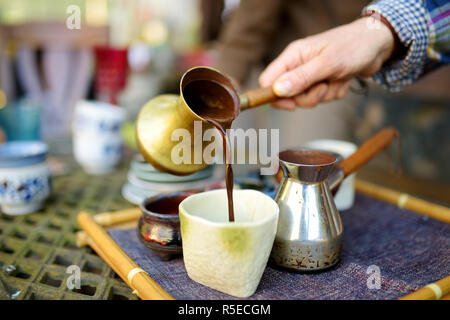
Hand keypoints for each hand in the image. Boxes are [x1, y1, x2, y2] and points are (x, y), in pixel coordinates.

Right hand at [259, 17, 394, 109]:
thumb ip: (301, 78)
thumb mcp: (327, 63)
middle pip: (288, 95)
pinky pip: (322, 98)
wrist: (378, 44)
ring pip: (307, 99)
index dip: (275, 96)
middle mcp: (298, 66)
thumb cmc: (353, 46)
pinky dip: (335, 93)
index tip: (291, 105)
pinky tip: (343, 79)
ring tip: (337, 79)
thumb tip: (277, 91)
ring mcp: (311, 75)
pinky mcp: (323, 82)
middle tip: (324, 87)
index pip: (268, 80)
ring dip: (325, 95)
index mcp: (293, 56)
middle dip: (308, 97)